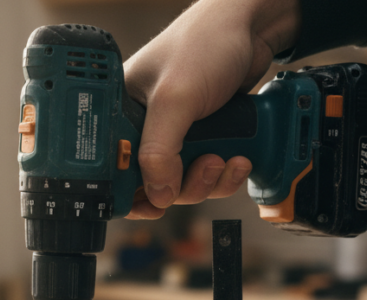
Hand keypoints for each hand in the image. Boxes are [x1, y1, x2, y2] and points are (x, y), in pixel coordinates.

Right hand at [123, 0, 299, 218]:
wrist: (253, 29)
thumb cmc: (205, 43)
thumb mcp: (174, 99)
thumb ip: (160, 151)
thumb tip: (157, 195)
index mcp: (121, 116)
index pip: (113, 171)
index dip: (130, 193)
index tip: (152, 203)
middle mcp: (145, 129)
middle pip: (151, 186)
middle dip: (182, 186)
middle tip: (202, 166)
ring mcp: (176, 138)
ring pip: (183, 186)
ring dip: (208, 181)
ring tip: (224, 158)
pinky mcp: (203, 141)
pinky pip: (208, 177)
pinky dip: (225, 176)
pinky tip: (237, 158)